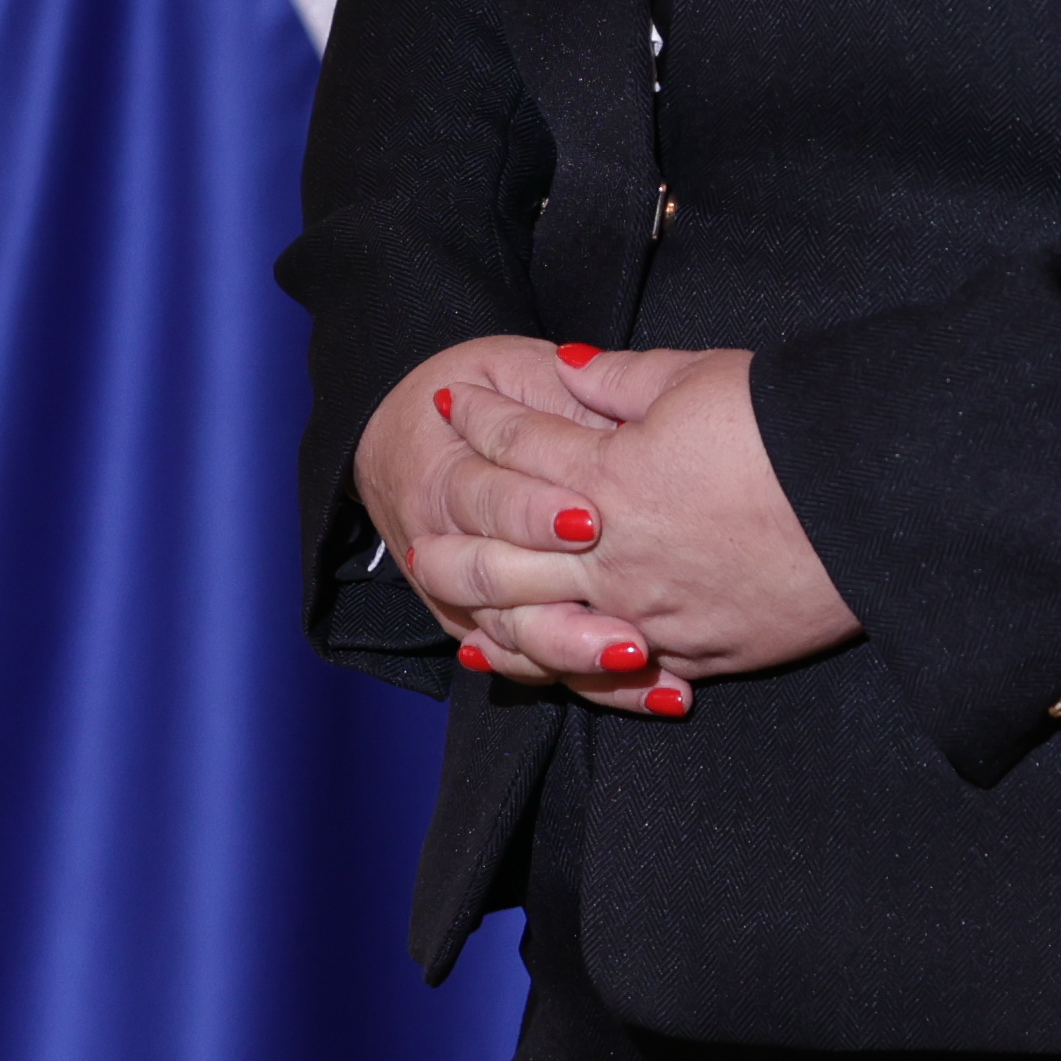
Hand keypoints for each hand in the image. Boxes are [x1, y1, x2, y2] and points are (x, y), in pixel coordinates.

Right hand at [349, 338, 685, 714]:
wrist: (408, 436)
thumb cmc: (481, 393)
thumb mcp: (513, 370)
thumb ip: (561, 391)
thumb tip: (619, 404)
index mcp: (446, 471)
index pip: (486, 499)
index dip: (532, 513)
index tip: (590, 523)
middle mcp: (444, 543)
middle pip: (491, 585)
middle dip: (557, 609)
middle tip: (625, 626)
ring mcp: (464, 596)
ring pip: (511, 639)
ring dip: (575, 655)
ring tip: (637, 659)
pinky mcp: (487, 629)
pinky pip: (533, 666)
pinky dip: (588, 682)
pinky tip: (652, 691)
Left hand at [423, 347, 861, 700]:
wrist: (874, 500)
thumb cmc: (788, 428)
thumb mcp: (699, 378)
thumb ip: (622, 380)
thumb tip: (569, 368)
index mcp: (611, 477)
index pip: (520, 445)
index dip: (480, 418)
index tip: (450, 402)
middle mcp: (617, 555)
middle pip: (506, 550)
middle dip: (459, 528)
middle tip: (421, 521)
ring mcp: (654, 613)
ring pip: (543, 623)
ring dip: (489, 607)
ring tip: (456, 592)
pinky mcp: (698, 653)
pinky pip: (612, 672)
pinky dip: (564, 664)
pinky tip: (536, 658)